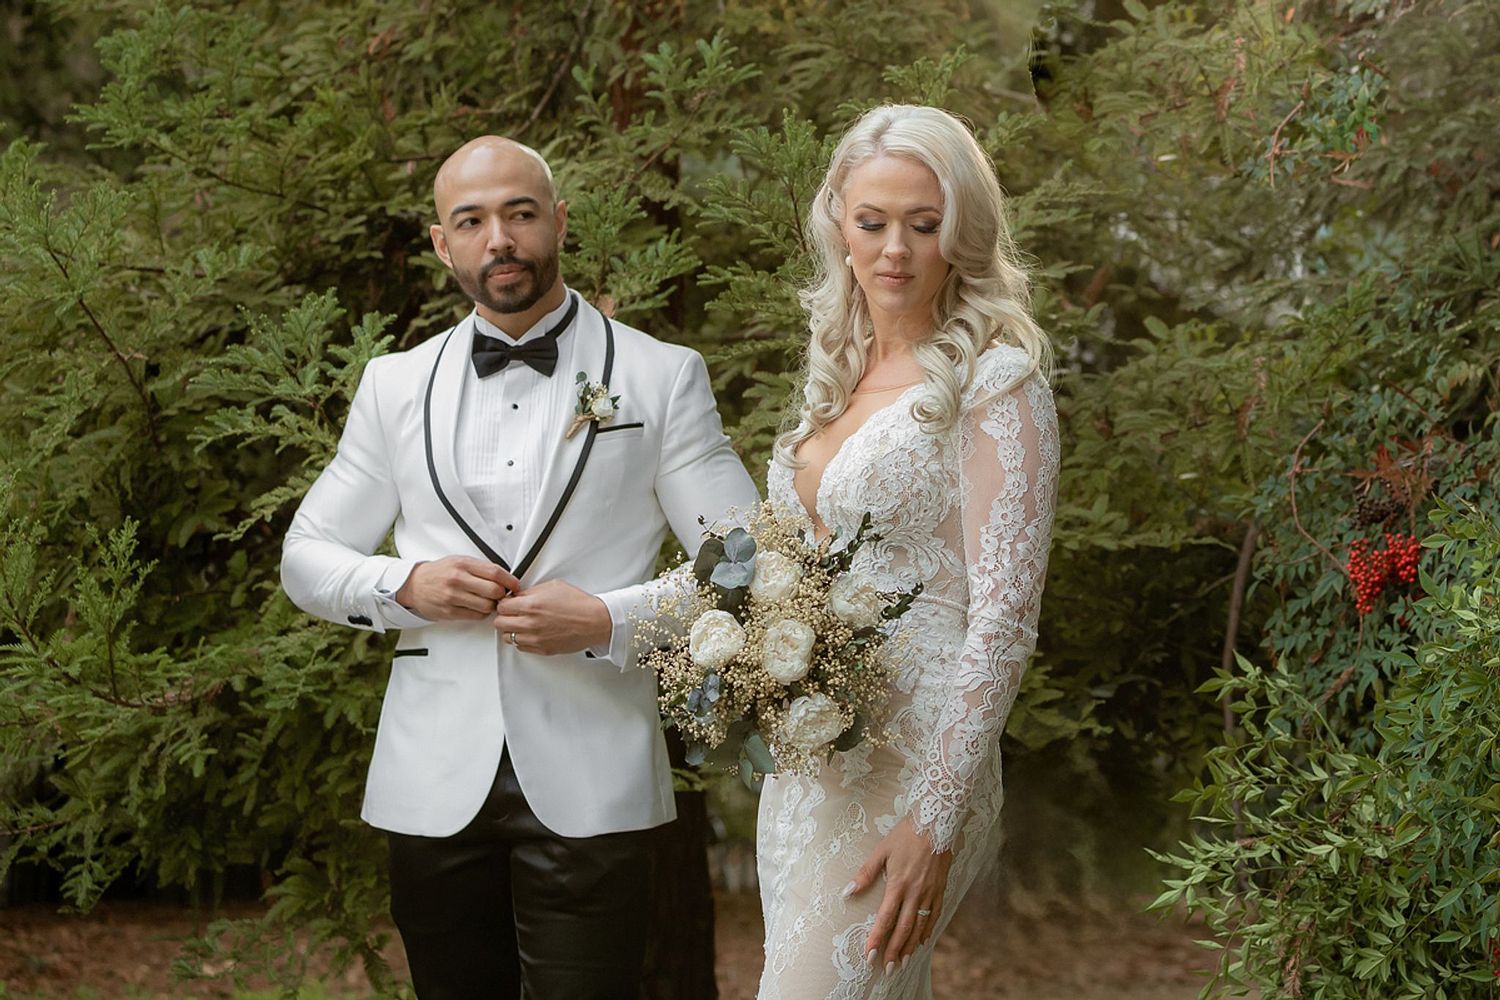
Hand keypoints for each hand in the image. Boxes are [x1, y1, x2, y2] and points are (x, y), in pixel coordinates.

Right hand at [394, 556, 519, 620]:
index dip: (510, 580)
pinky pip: (476, 616)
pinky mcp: (450, 612)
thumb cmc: (439, 573)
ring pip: (487, 606)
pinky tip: (477, 607)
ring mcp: (453, 597)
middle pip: (494, 591)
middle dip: (502, 594)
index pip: (495, 573)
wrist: (414, 585)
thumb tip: (504, 576)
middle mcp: (458, 580)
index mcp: (463, 564)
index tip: (515, 585)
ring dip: (492, 605)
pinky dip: (482, 613)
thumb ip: (480, 568)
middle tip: (501, 594)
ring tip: (488, 601)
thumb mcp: (459, 561)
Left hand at [493, 579, 611, 654]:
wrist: (594, 621)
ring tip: (522, 623)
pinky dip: (522, 640)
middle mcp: (530, 624)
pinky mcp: (541, 649)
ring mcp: (535, 639)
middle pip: (499, 623)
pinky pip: (520, 647)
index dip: (504, 602)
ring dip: (512, 629)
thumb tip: (518, 596)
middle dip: (505, 616)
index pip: (501, 606)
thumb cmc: (578, 604)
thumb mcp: (552, 587)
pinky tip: (531, 632)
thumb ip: (530, 592)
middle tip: (513, 613)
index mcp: (531, 605)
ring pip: (507, 637)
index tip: (509, 602)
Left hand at [845, 816, 952, 973]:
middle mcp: (915, 893)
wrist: (936, 822)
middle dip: (895, 951)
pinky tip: (923, 941)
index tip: (870, 955)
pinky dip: (928, 931)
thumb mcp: (881, 851)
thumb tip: (847, 892)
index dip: (877, 938)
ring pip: (920, 927)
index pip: (886, 919)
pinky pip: (934, 916)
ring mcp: (930, 893)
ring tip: (903, 962)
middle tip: (888, 969)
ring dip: (911, 946)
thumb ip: (865, 874)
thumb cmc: (905, 835)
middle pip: (904, 929)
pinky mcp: (940, 890)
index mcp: (898, 884)